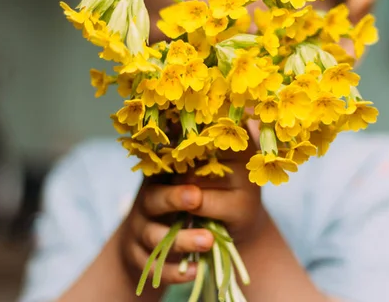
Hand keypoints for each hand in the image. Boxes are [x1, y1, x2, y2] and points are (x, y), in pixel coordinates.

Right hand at [117, 150, 267, 287]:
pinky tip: (193, 272)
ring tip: (208, 241)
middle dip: (173, 198)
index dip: (179, 163)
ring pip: (154, 236)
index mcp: (161, 174)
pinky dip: (175, 271)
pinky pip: (154, 267)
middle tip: (195, 197)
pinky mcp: (142, 260)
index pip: (163, 166)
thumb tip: (247, 116)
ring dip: (182, 240)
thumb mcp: (199, 175)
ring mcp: (142, 231)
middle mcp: (147, 200)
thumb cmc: (196, 199)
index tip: (201, 157)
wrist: (167, 240)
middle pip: (153, 198)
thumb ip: (214, 153)